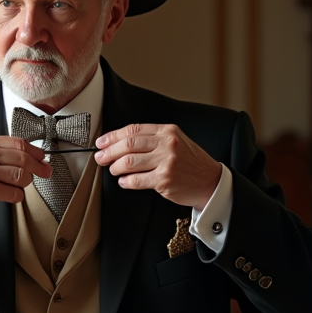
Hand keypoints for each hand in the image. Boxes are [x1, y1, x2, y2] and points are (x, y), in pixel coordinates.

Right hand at [0, 135, 51, 227]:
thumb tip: (29, 156)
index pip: (17, 143)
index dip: (35, 151)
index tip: (43, 158)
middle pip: (23, 158)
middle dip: (38, 167)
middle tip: (45, 172)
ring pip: (21, 176)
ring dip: (25, 183)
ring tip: (17, 186)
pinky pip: (14, 193)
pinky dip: (16, 196)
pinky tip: (8, 195)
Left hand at [94, 123, 221, 210]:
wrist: (211, 182)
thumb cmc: (190, 163)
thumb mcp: (176, 141)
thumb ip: (153, 139)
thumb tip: (119, 142)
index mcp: (168, 131)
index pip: (133, 130)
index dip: (113, 136)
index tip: (101, 142)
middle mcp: (168, 144)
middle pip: (128, 145)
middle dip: (109, 151)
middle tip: (100, 157)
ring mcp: (167, 162)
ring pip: (129, 162)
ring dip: (116, 167)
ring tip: (114, 170)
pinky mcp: (165, 180)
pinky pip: (136, 180)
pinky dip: (125, 181)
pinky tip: (124, 181)